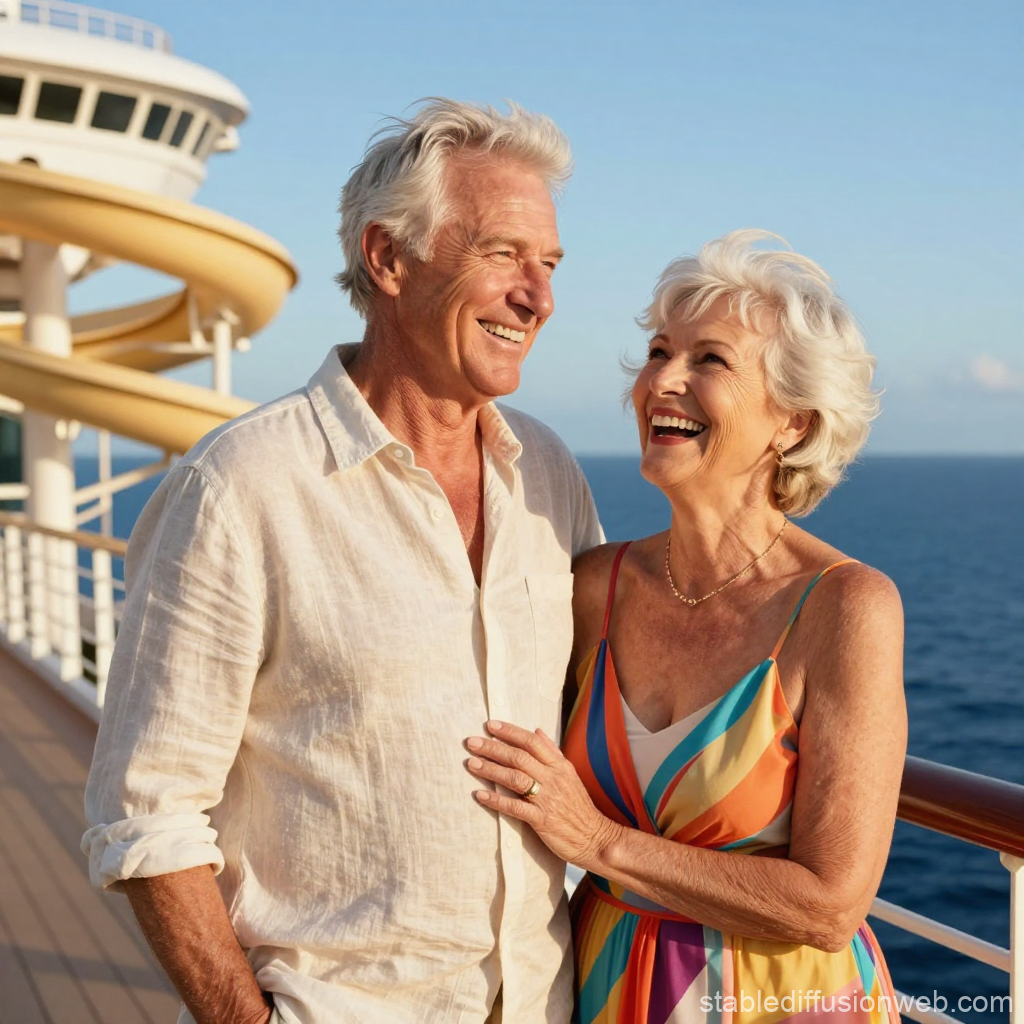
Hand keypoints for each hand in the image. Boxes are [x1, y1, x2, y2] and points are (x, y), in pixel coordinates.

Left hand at [465, 720, 622, 868]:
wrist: (595, 837)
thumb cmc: (579, 806)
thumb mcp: (570, 774)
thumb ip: (552, 752)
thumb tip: (537, 730)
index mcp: (559, 765)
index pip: (532, 741)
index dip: (510, 731)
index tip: (490, 724)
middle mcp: (553, 778)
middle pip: (519, 757)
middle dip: (493, 748)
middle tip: (472, 742)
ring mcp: (547, 799)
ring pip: (515, 778)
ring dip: (491, 770)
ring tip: (471, 763)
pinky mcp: (542, 820)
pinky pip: (515, 807)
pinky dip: (496, 800)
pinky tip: (480, 795)